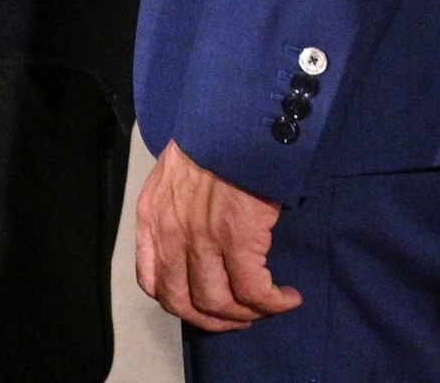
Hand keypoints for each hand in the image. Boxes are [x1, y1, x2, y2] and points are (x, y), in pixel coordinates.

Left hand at [135, 142, 300, 331]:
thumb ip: (175, 211)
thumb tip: (199, 244)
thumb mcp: (174, 175)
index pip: (152, 281)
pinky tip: (287, 297)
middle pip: (184, 303)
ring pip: (218, 303)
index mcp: (152, 217)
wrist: (236, 119)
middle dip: (214, 320)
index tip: (205, 304)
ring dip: (246, 314)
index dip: (180, 302)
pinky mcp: (237, 240)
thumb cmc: (213, 140)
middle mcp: (170, 234)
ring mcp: (201, 240)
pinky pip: (254, 291)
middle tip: (241, 317)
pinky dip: (273, 303)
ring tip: (268, 306)